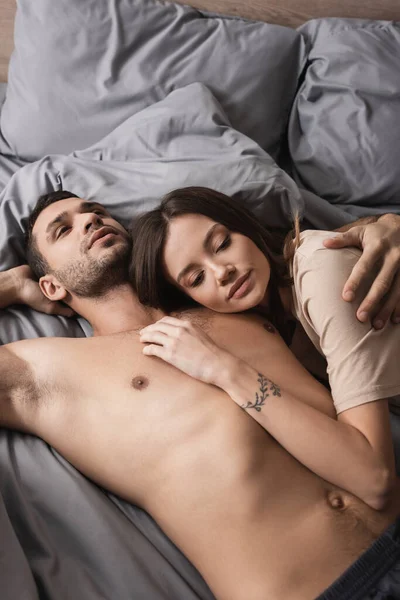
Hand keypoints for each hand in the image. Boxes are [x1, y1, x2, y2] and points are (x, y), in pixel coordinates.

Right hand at [14, 265, 73, 316]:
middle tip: (73, 278)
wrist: (17, 282)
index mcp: (56, 296)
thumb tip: (76, 313)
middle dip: (70, 281)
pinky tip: (60, 263)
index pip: (70, 294)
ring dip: (64, 272)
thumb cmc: (32, 297)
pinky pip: (54, 265)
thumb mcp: (49, 307)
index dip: (75, 293)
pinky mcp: (45, 267)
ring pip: (62, 273)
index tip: (81, 290)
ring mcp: (50, 276)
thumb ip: (63, 310)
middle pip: (67, 283)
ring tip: (67, 269)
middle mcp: (54, 286)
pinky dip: (56, 265)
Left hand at [140, 316, 230, 385]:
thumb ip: (189, 332)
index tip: (153, 327)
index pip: (166, 321)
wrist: (217, 364)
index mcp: (187, 325)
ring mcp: (174, 342)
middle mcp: (179, 331)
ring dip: (145, 337)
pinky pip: (154, 349)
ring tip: (141, 340)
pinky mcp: (170, 355)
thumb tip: (182, 335)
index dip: (157, 324)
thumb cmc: (212, 353)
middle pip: (157, 327)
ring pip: (153, 336)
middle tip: (143, 333)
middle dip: (148, 329)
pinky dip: (147, 349)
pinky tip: (145, 351)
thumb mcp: (200, 335)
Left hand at [323, 214, 399, 328]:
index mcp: (377, 246)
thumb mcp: (361, 231)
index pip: (364, 266)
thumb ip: (343, 239)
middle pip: (382, 282)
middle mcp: (393, 256)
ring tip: (376, 325)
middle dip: (371, 301)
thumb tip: (325, 243)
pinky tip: (395, 320)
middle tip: (360, 318)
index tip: (346, 298)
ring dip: (387, 309)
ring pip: (397, 290)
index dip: (355, 282)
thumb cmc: (377, 232)